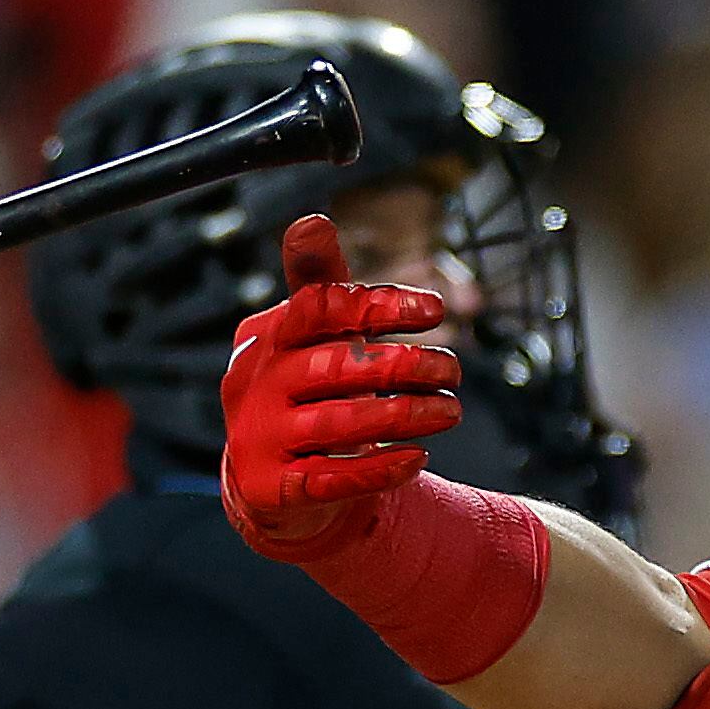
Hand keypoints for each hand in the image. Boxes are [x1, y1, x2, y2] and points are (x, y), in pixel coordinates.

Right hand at [219, 216, 459, 553]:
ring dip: (407, 416)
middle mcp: (255, 383)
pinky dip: (381, 468)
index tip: (435, 309)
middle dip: (407, 366)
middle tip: (454, 370)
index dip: (380, 304)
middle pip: (339, 365)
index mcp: (266, 336)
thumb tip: (311, 220)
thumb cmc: (302, 390)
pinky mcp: (273, 488)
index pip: (321, 307)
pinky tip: (417, 458)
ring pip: (342, 423)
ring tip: (450, 411)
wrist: (267, 480)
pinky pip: (335, 479)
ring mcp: (258, 437)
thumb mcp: (308, 336)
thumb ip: (319, 283)